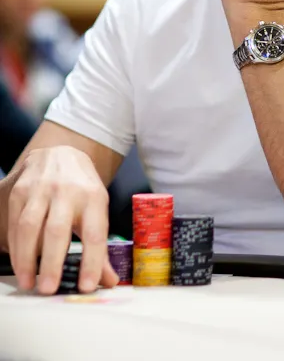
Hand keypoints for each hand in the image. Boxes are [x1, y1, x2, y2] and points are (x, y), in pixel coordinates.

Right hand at [7, 146, 117, 294]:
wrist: (60, 152)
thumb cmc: (82, 187)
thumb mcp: (97, 208)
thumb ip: (100, 246)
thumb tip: (109, 281)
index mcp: (93, 197)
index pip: (94, 233)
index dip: (92, 261)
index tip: (88, 286)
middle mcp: (67, 191)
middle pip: (57, 230)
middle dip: (52, 262)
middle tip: (49, 290)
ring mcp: (41, 189)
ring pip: (30, 227)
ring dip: (27, 259)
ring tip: (29, 283)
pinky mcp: (21, 190)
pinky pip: (15, 223)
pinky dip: (16, 248)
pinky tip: (20, 265)